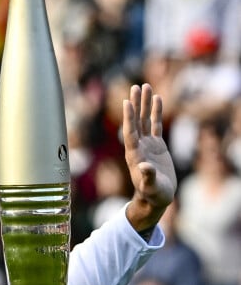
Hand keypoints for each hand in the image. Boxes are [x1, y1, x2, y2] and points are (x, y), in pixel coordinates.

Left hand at [123, 83, 176, 233]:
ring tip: (145, 86)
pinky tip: (157, 98)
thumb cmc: (153, 195)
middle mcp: (138, 146)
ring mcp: (147, 144)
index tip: (126, 102)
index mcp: (134, 154)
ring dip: (144, 104)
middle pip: (136, 121)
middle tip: (135, 87)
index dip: (128, 117)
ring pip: (145, 120)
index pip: (130, 132)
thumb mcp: (151, 187)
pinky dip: (156, 112)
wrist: (157, 198)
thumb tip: (145, 167)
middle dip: (135, 104)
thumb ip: (148, 177)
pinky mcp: (157, 145)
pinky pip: (155, 125)